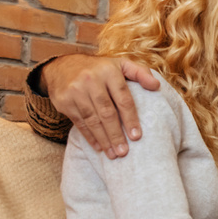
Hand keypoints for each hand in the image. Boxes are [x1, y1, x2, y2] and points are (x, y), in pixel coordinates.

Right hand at [42, 55, 159, 158]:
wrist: (62, 65)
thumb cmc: (99, 69)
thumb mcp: (121, 64)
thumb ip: (140, 73)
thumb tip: (156, 86)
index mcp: (109, 71)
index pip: (123, 99)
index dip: (130, 119)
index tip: (136, 136)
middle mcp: (91, 80)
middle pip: (107, 112)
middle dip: (116, 134)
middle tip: (124, 152)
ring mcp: (76, 91)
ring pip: (92, 120)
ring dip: (104, 139)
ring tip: (113, 154)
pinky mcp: (64, 101)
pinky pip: (79, 122)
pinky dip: (89, 137)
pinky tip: (99, 147)